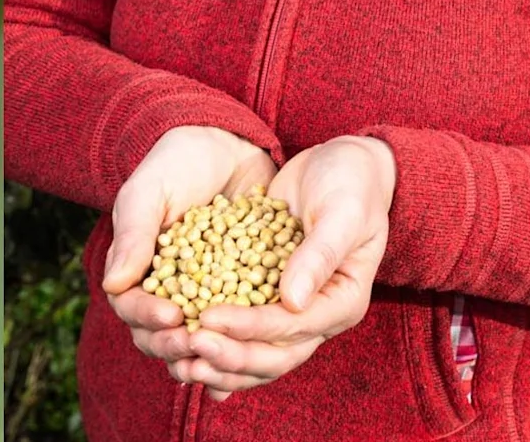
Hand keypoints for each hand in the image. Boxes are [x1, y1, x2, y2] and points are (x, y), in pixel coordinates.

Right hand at [101, 126, 275, 379]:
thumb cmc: (177, 162)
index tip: (172, 315)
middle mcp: (167, 287)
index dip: (147, 317)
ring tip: (227, 353)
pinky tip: (259, 349)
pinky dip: (244, 341)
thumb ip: (133, 236)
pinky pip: (239, 324)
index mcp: (136, 268)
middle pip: (160, 334)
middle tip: (196, 342)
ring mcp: (205, 292)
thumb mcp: (149, 192)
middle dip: (175, 344)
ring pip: (198, 337)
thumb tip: (114, 285)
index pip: (130, 306)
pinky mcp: (241, 290)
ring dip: (208, 352)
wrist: (225, 143)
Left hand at [178, 135, 396, 400]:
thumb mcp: (342, 212)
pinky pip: (243, 332)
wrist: (343, 167)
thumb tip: (293, 301)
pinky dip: (218, 343)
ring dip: (220, 362)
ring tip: (179, 362)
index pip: (293, 327)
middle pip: (275, 355)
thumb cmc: (350, 183)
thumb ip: (320, 254)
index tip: (207, 320)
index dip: (250, 327)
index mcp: (343, 300)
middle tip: (188, 345)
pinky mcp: (269, 297)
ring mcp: (294, 311)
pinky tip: (182, 354)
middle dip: (231, 355)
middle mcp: (319, 315)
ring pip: (257, 353)